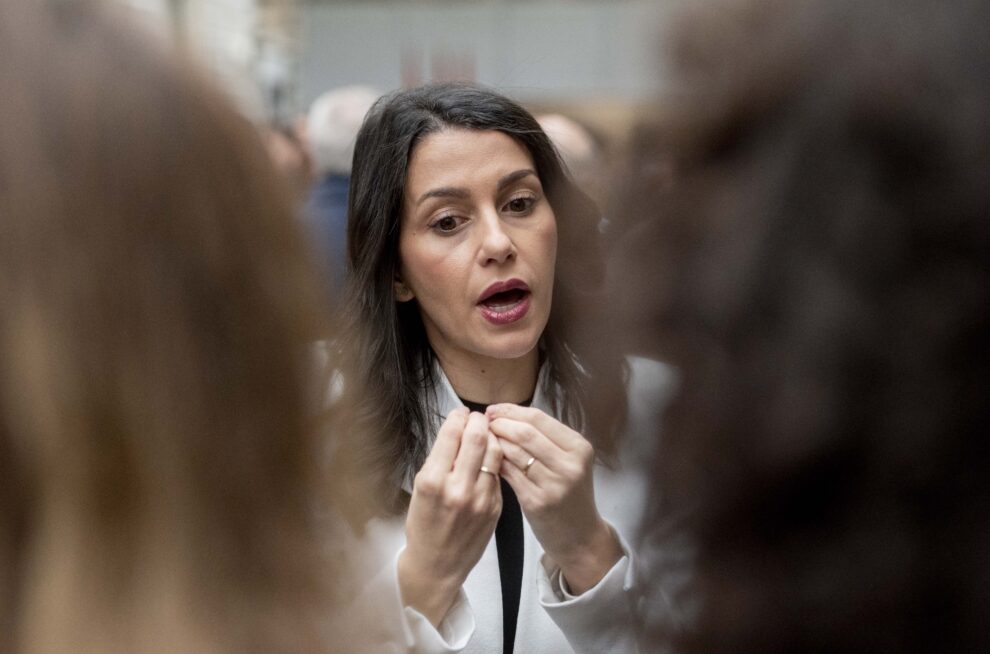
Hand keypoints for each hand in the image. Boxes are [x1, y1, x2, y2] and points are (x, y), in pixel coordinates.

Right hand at [398, 408, 502, 625]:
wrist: (436, 566)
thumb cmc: (423, 525)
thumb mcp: (420, 489)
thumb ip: (439, 459)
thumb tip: (456, 428)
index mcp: (433, 481)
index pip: (452, 435)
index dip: (459, 417)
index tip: (461, 413)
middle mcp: (458, 489)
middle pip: (478, 438)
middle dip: (480, 421)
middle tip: (478, 417)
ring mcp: (481, 499)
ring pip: (495, 453)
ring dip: (492, 437)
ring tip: (486, 434)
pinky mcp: (496, 508)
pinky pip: (498, 474)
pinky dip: (494, 461)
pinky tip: (488, 459)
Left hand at [487, 404, 621, 593]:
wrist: (580, 536)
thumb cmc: (570, 495)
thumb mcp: (569, 462)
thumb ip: (545, 439)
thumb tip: (506, 415)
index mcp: (579, 447)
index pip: (539, 418)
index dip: (511, 410)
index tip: (493, 410)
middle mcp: (569, 464)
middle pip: (526, 432)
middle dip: (500, 424)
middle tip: (483, 423)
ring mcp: (554, 484)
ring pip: (515, 452)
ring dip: (495, 442)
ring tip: (483, 440)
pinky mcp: (538, 502)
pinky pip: (509, 474)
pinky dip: (496, 463)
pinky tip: (488, 460)